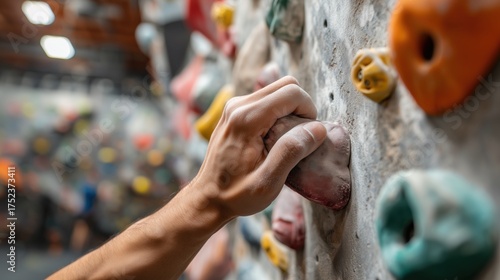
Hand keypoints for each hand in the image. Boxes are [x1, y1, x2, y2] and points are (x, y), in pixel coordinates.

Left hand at [192, 76, 326, 217]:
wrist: (208, 198)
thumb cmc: (236, 194)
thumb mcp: (268, 182)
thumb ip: (292, 152)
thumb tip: (317, 129)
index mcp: (246, 119)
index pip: (292, 93)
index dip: (308, 112)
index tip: (307, 137)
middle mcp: (238, 105)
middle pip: (286, 85)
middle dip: (301, 108)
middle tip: (299, 138)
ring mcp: (234, 106)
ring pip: (277, 90)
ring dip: (290, 110)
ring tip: (285, 140)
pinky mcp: (235, 111)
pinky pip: (267, 99)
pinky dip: (279, 113)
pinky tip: (273, 139)